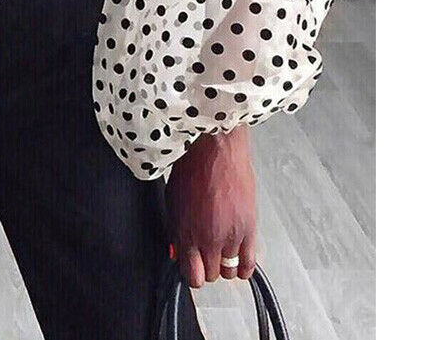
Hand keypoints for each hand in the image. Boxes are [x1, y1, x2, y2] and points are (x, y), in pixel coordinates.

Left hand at [165, 126, 256, 286]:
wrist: (216, 148)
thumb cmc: (192, 166)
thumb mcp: (172, 200)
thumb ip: (176, 230)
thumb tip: (177, 252)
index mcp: (187, 232)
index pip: (191, 276)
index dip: (191, 272)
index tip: (190, 264)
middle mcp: (209, 239)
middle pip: (211, 276)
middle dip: (206, 267)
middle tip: (204, 252)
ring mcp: (231, 235)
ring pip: (230, 270)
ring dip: (224, 263)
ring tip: (220, 249)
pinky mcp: (250, 228)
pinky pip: (249, 262)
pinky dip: (244, 266)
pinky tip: (239, 259)